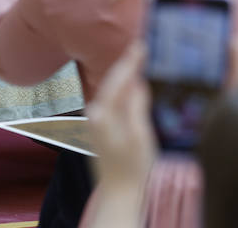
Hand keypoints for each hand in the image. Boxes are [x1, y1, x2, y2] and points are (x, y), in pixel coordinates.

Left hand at [88, 42, 155, 211]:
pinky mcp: (102, 127)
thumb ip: (137, 107)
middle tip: (143, 47)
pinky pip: (114, 100)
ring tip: (142, 61)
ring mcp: (96, 120)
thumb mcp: (141, 137)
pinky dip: (125, 90)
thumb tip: (138, 82)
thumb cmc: (133, 169)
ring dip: (127, 76)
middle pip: (113, 81)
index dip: (131, 60)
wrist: (119, 194)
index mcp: (102, 113)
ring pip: (113, 90)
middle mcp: (94, 113)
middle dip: (128, 64)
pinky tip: (135, 87)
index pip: (118, 78)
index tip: (141, 44)